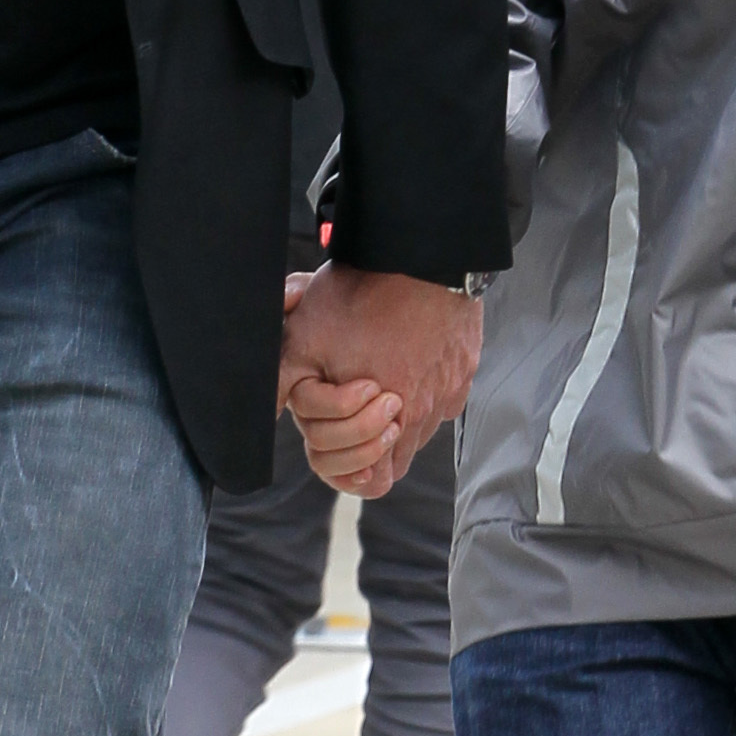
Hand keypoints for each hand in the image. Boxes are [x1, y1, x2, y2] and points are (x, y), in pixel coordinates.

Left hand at [278, 261, 481, 500]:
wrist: (419, 255)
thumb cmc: (361, 297)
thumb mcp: (303, 341)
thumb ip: (283, 387)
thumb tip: (270, 415)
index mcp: (389, 422)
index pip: (378, 481)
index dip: (354, 466)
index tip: (343, 433)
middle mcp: (426, 415)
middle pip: (399, 453)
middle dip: (374, 436)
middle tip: (358, 397)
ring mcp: (450, 391)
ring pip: (423, 423)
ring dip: (401, 407)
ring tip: (380, 366)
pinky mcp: (465, 367)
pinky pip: (445, 391)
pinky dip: (427, 380)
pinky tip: (408, 349)